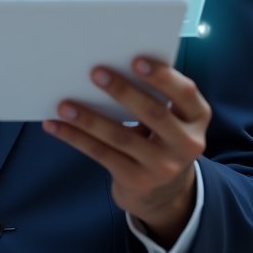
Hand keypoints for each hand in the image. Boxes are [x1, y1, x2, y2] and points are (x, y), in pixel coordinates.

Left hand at [42, 56, 209, 246]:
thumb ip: (155, 95)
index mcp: (197, 117)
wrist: (164, 193)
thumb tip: (110, 64)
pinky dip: (75, 138)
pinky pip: (102, 155)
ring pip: (121, 136)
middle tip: (96, 72)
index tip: (135, 59)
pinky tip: (56, 125)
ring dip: (89, 118)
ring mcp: (163, 167)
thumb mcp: (172, 119)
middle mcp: (187, 144)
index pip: (185, 93)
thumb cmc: (161, 137)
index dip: (162, 76)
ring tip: (64, 104)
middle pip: (153, 113)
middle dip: (123, 91)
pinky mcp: (137, 181)